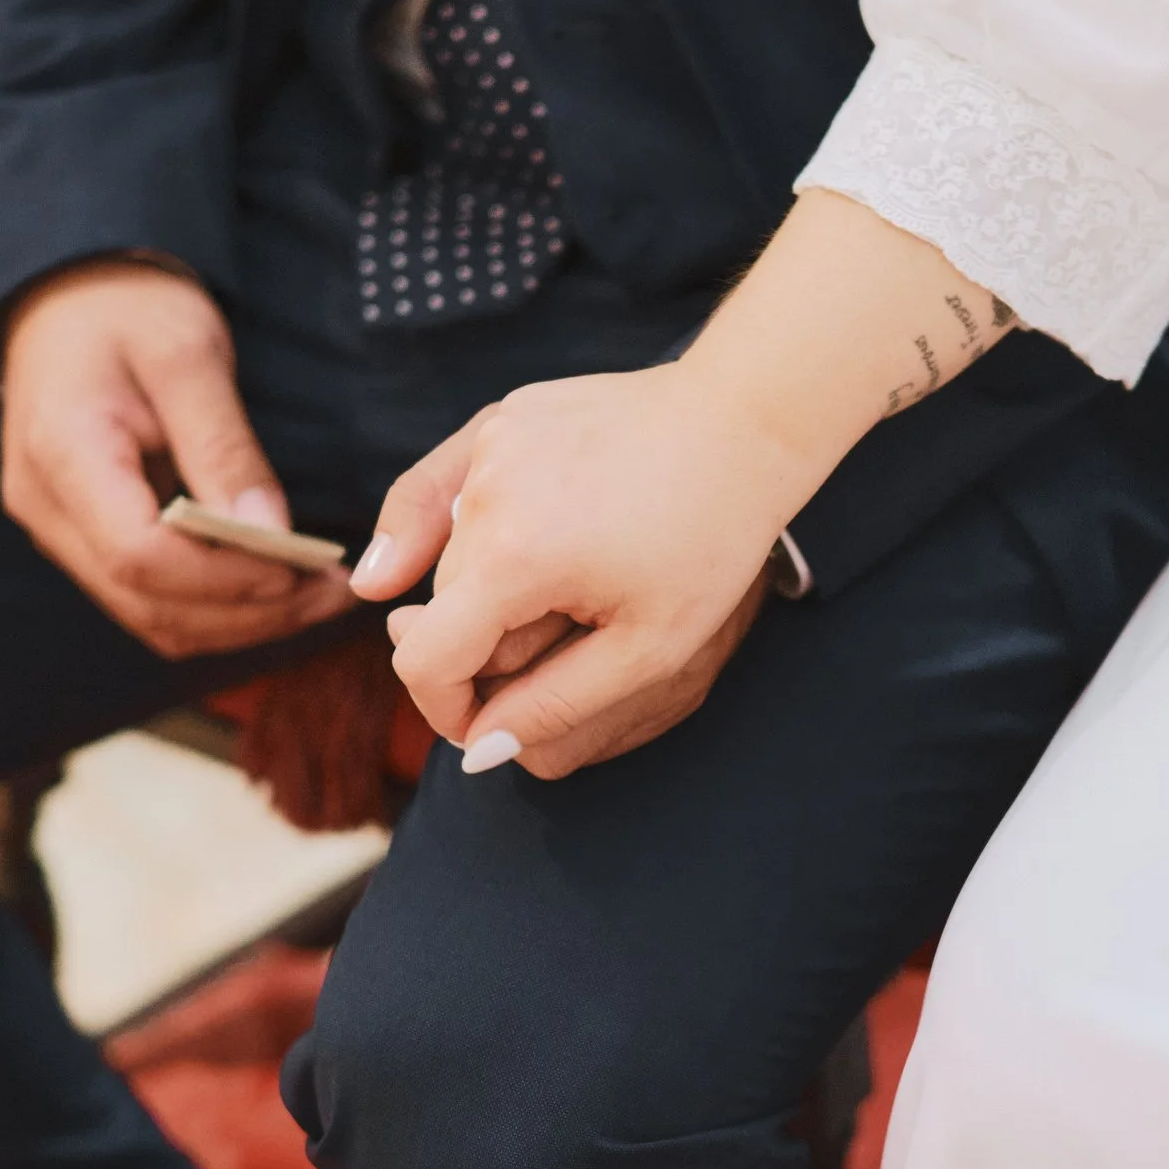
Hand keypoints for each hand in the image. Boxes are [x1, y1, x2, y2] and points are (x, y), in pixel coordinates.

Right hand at [0, 259, 353, 657]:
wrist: (68, 302)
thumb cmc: (129, 311)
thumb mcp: (188, 356)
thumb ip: (224, 446)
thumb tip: (271, 533)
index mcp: (63, 455)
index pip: (141, 556)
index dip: (227, 578)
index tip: (302, 570)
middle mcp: (49, 511)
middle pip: (150, 605)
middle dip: (250, 613)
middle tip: (335, 594)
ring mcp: (61, 534)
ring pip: (153, 618)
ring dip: (241, 622)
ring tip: (319, 596)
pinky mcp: (87, 542)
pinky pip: (152, 601)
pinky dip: (218, 608)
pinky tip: (277, 587)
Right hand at [354, 365, 801, 772]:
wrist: (744, 425)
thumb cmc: (710, 540)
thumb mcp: (647, 649)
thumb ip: (553, 706)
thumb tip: (478, 749)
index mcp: (512, 559)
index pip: (423, 659)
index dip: (446, 708)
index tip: (485, 724)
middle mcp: (483, 495)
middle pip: (444, 606)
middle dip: (484, 643)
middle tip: (565, 642)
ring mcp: (489, 446)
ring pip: (453, 550)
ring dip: (488, 582)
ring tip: (572, 578)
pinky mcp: (503, 418)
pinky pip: (456, 488)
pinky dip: (469, 523)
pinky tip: (479, 546)